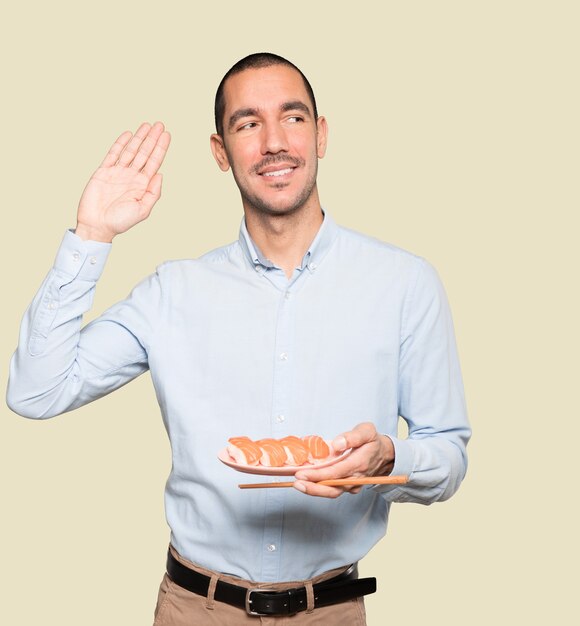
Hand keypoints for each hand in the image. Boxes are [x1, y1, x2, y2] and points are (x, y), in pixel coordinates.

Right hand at [76, 122, 170, 241]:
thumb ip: (153, 193)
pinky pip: (113, 154)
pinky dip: (120, 144)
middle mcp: (132, 176)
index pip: (154, 162)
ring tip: (147, 125)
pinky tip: (128, 135)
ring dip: (139, 138)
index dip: (160, 148)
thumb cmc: (121, 221)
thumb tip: (160, 174)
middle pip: (144, 153)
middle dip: (152, 139)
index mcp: (143, 185)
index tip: (166, 135)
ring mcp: (118, 172)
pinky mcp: (103, 171)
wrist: (97, 225)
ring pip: (130, 151)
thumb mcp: (143, 210)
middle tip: (160, 124)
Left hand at [293, 422, 394, 497]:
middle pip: (333, 487)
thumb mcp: (367, 431)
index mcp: (359, 463)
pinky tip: (308, 482)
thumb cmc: (373, 441)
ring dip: (314, 490)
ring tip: (298, 484)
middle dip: (313, 487)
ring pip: (332, 492)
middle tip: (296, 482)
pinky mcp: (349, 486)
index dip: (318, 475)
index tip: (302, 473)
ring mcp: (353, 484)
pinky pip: (334, 490)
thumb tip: (337, 444)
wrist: (386, 455)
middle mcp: (356, 477)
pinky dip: (320, 488)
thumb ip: (352, 436)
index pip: (336, 472)